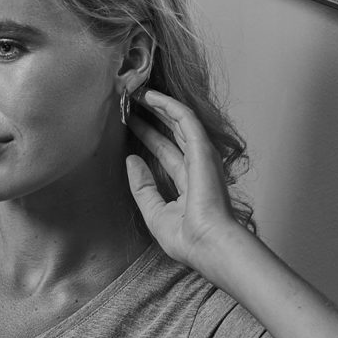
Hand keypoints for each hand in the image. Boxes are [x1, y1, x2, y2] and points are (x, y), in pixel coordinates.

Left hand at [124, 89, 245, 271]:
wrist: (207, 245)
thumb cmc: (186, 238)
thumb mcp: (154, 211)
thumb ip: (142, 186)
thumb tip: (131, 160)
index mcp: (188, 183)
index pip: (166, 151)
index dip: (148, 135)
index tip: (129, 122)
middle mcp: (197, 167)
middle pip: (172, 133)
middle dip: (153, 116)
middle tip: (132, 101)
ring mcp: (202, 157)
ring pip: (180, 121)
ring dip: (159, 105)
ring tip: (137, 92)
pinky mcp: (203, 150)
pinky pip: (186, 119)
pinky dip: (169, 106)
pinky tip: (151, 96)